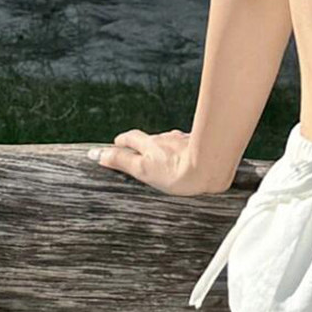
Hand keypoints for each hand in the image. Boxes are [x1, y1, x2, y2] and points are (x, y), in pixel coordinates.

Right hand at [86, 129, 231, 196]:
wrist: (212, 167)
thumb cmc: (179, 173)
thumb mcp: (143, 170)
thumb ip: (122, 162)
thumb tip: (99, 155)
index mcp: (150, 144)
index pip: (131, 137)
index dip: (122, 141)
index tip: (116, 143)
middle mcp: (167, 139)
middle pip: (150, 140)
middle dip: (142, 145)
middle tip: (137, 152)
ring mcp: (184, 141)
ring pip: (169, 143)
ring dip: (163, 149)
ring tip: (164, 161)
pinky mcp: (200, 146)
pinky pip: (186, 147)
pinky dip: (182, 152)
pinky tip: (187, 160)